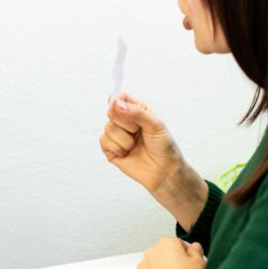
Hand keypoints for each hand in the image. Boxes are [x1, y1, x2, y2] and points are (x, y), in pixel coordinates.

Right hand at [100, 92, 208, 229]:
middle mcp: (125, 121)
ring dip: (124, 139)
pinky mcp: (110, 149)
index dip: (118, 101)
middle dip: (125, 123)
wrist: (164, 171)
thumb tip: (116, 103)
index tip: (126, 110)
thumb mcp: (155, 124)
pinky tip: (127, 153)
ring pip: (108, 128)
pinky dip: (117, 148)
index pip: (120, 96)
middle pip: (111, 111)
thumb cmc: (163, 146)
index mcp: (137, 110)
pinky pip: (103, 141)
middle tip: (138, 132)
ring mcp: (117, 135)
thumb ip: (136, 112)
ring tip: (134, 146)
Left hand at [132, 238, 205, 268]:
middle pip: (164, 254)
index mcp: (167, 243)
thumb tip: (195, 247)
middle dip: (172, 262)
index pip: (178, 244)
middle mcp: (152, 251)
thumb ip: (197, 252)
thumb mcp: (199, 264)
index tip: (191, 264)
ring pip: (153, 266)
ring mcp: (142, 266)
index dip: (187, 255)